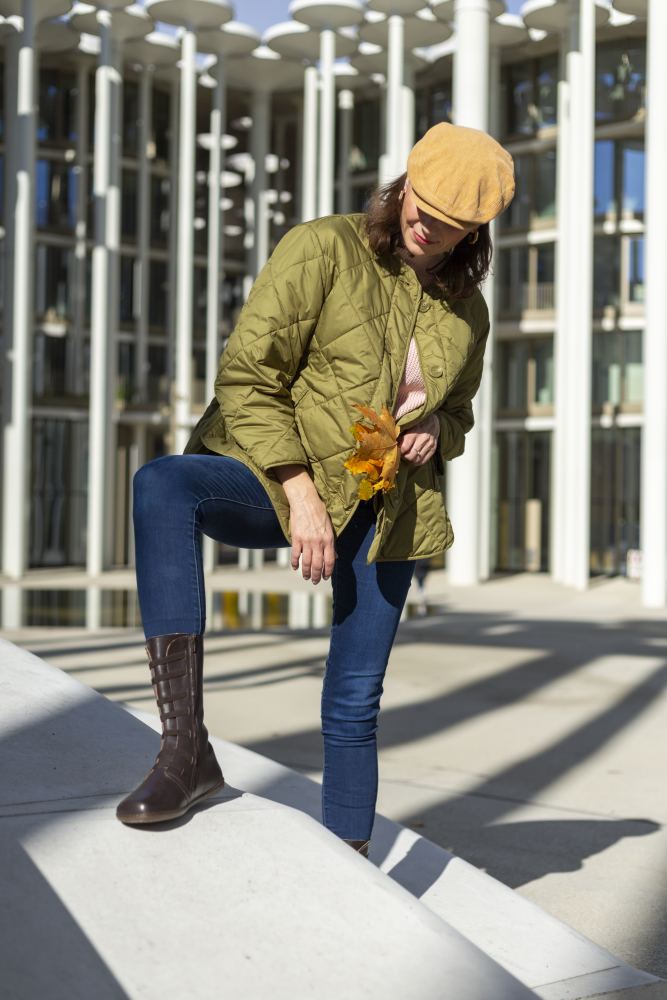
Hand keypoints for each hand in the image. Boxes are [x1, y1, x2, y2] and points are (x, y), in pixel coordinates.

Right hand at [274, 465, 335, 584]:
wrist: (305, 501)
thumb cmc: (319, 512)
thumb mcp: (329, 527)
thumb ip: (331, 543)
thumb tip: (335, 556)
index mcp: (328, 540)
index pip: (330, 561)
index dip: (328, 571)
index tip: (326, 577)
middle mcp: (318, 542)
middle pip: (318, 564)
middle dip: (317, 575)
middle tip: (315, 581)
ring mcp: (307, 541)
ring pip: (307, 562)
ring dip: (306, 572)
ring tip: (306, 577)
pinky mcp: (296, 538)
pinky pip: (296, 554)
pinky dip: (295, 562)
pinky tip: (295, 567)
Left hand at [398, 413, 439, 465]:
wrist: (431, 420)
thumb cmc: (415, 422)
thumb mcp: (407, 424)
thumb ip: (400, 433)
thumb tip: (391, 442)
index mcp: (415, 432)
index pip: (404, 448)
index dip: (398, 451)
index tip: (395, 449)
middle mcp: (423, 439)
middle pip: (411, 456)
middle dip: (404, 457)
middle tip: (400, 454)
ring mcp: (430, 444)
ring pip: (417, 460)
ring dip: (410, 460)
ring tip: (406, 456)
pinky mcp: (433, 448)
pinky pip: (423, 461)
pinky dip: (417, 462)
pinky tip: (413, 459)